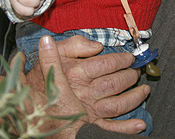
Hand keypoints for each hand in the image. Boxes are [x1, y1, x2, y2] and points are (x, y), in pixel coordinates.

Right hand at [26, 35, 148, 135]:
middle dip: (130, 75)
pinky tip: (140, 124)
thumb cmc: (42, 81)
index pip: (107, 63)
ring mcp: (89, 111)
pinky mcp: (90, 125)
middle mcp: (86, 92)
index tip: (129, 57)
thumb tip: (95, 45)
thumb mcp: (55, 55)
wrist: (30, 109)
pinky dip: (127, 128)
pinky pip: (111, 128)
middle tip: (136, 70)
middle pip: (116, 83)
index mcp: (77, 73)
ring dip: (134, 96)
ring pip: (118, 104)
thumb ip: (74, 45)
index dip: (122, 59)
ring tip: (143, 90)